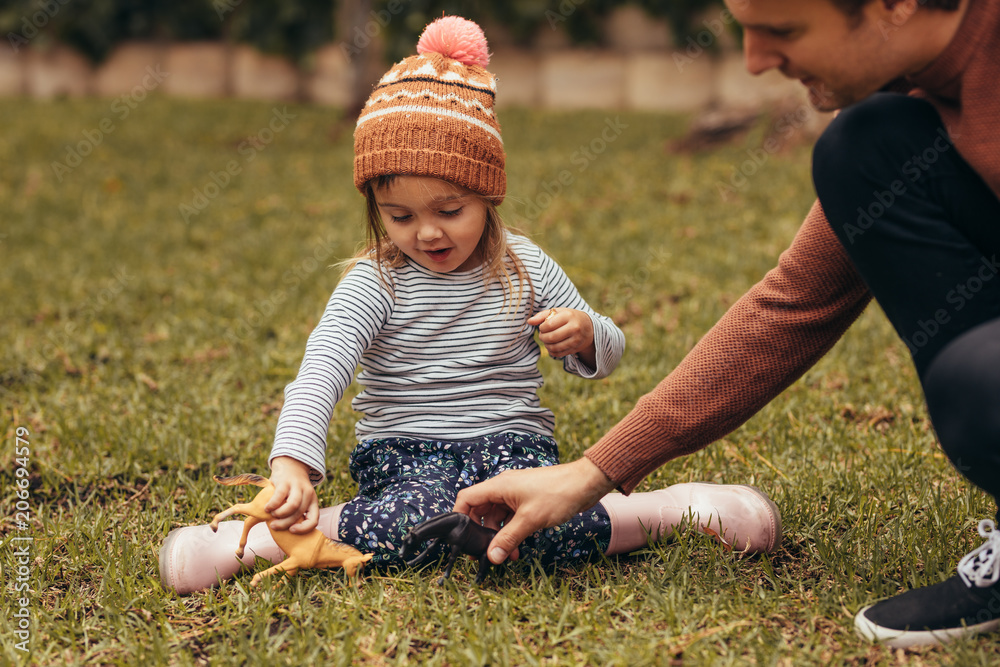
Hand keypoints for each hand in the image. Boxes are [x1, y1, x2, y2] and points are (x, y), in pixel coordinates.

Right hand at [266, 456, 318, 532]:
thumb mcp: (299, 500)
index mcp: (313, 501)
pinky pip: (280, 496)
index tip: (292, 531)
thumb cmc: (292, 490)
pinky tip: (267, 508)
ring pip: (293, 505)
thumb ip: (294, 513)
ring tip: (272, 515)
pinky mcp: (285, 482)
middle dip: (286, 523)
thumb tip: (285, 533)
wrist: (290, 465)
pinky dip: (272, 505)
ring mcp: (297, 486)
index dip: (304, 528)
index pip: (314, 519)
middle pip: (299, 513)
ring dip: (281, 514)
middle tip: (274, 526)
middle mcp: (307, 493)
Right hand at [453, 457, 615, 564]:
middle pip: (481, 510)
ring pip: (497, 516)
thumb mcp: (530, 520)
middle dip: (481, 532)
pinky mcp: (527, 501)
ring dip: (499, 536)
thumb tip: (492, 557)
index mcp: (499, 486)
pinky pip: (511, 517)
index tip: (461, 538)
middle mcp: (504, 488)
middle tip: (483, 553)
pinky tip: (517, 548)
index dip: (460, 517)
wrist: (585, 483)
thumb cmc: (558, 494)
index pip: (467, 498)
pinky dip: (512, 532)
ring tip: (506, 555)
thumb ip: (508, 539)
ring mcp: (516, 494)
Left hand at [527, 308, 595, 367]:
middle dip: (542, 337)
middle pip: (551, 337)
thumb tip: (529, 321)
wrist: (589, 327)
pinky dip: (551, 351)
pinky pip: (559, 354)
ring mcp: (576, 340)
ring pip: (554, 347)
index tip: (542, 327)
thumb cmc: (569, 317)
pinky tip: (551, 346)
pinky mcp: (576, 349)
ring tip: (546, 340)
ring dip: (546, 345)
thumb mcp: (558, 312)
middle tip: (542, 335)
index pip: (549, 325)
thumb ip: (542, 315)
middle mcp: (574, 328)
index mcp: (569, 316)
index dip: (541, 328)